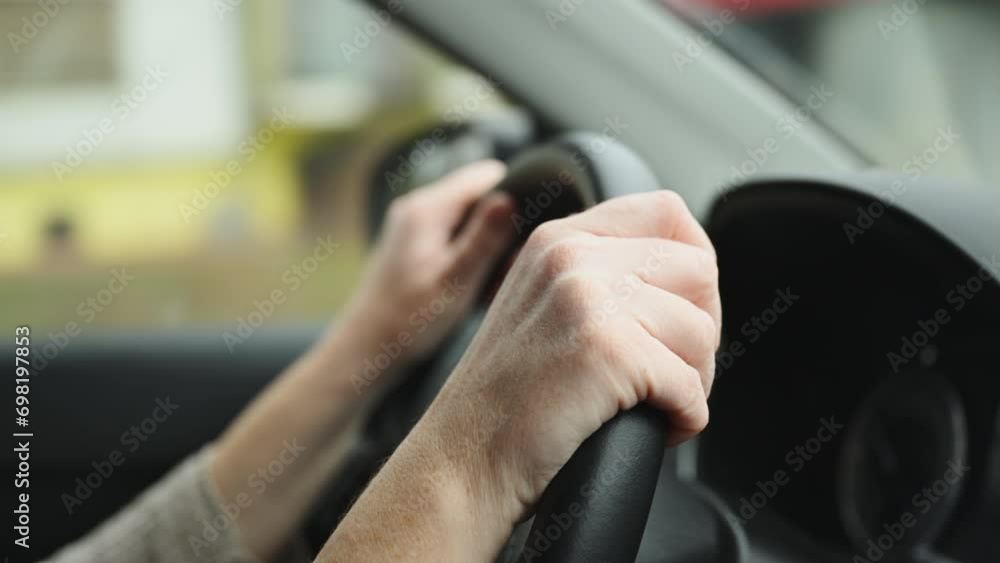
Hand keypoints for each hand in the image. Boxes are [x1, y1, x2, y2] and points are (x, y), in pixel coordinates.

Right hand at [316, 190, 720, 562]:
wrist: (462, 461)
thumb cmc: (506, 400)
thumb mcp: (541, 304)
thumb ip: (599, 273)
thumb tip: (691, 275)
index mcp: (559, 239)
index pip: (667, 212)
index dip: (694, 264)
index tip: (682, 310)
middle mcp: (572, 256)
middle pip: (698, 270)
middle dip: (699, 329)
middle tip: (669, 370)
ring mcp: (587, 300)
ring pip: (701, 331)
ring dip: (693, 379)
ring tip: (653, 401)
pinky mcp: (607, 352)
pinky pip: (692, 386)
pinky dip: (685, 417)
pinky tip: (655, 426)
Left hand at [339, 160, 515, 375]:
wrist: (366, 349)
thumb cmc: (409, 320)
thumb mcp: (456, 279)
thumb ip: (485, 237)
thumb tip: (512, 196)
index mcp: (427, 208)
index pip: (488, 175)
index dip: (515, 199)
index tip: (523, 239)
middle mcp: (418, 207)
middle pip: (480, 198)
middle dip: (502, 231)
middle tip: (504, 274)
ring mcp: (414, 225)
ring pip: (470, 221)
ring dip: (487, 251)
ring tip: (488, 289)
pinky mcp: (414, 244)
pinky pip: (454, 239)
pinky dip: (470, 260)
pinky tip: (472, 292)